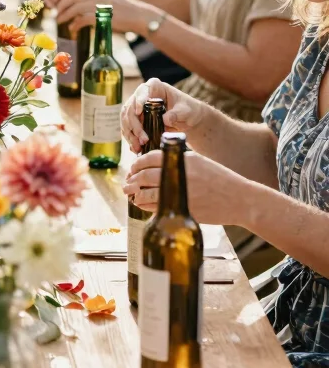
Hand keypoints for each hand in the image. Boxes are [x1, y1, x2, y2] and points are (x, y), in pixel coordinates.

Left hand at [55, 0, 152, 34]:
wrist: (140, 15)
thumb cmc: (126, 10)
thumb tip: (81, 8)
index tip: (59, 3)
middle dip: (60, 6)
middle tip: (56, 13)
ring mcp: (98, 4)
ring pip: (73, 8)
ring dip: (64, 15)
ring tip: (60, 21)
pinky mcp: (100, 16)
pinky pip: (81, 19)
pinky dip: (74, 24)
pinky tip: (73, 29)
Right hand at [121, 77, 206, 153]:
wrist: (188, 120)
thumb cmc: (188, 110)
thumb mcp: (186, 111)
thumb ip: (177, 114)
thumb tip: (165, 119)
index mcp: (154, 86)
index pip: (143, 91)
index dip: (139, 100)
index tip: (139, 111)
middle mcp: (142, 95)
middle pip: (131, 108)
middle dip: (134, 125)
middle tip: (143, 139)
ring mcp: (137, 108)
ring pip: (126, 120)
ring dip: (130, 134)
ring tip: (138, 146)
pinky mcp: (137, 120)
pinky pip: (128, 129)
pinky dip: (130, 139)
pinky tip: (135, 148)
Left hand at [123, 150, 244, 223]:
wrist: (239, 199)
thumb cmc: (220, 179)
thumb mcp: (199, 161)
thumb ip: (179, 160)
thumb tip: (156, 163)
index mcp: (182, 159)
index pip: (150, 158)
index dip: (137, 164)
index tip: (133, 168)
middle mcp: (179, 174)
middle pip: (145, 176)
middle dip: (133, 179)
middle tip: (128, 182)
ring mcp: (181, 193)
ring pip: (147, 193)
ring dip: (136, 193)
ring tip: (131, 193)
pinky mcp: (183, 209)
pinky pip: (157, 208)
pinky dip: (146, 206)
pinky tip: (142, 204)